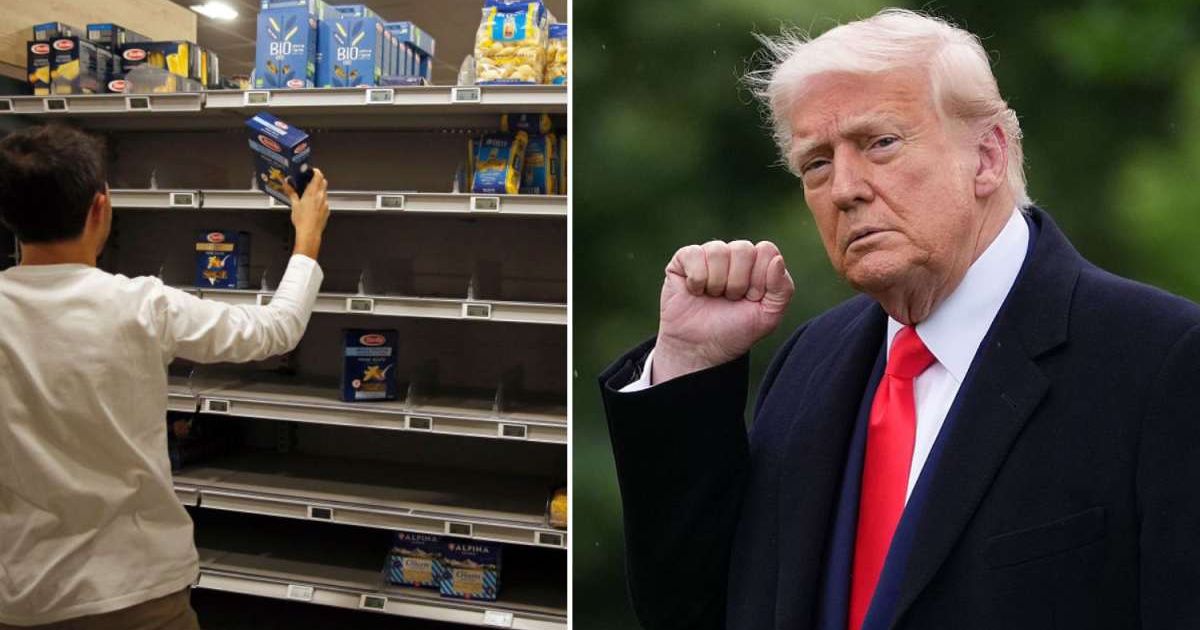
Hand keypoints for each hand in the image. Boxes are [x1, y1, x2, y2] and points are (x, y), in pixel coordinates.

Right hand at [285, 168, 329, 258]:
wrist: (310, 233)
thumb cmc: (302, 221)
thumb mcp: (294, 204)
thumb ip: (291, 192)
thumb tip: (286, 184)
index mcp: (312, 193)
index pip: (318, 176)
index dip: (315, 171)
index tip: (311, 170)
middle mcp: (321, 197)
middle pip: (323, 182)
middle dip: (318, 179)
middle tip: (310, 180)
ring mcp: (325, 204)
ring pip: (324, 191)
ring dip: (319, 189)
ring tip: (310, 192)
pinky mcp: (327, 210)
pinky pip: (325, 201)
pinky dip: (320, 199)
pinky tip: (313, 204)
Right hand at [653, 240, 793, 382]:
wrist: (699, 349)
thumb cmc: (734, 331)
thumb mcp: (768, 317)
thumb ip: (782, 289)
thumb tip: (777, 260)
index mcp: (757, 263)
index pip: (766, 250)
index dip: (760, 279)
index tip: (751, 298)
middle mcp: (733, 255)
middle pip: (743, 248)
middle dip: (738, 283)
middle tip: (731, 299)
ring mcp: (708, 255)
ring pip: (718, 251)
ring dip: (717, 283)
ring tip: (713, 297)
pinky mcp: (683, 260)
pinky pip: (693, 254)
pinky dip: (697, 280)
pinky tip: (696, 291)